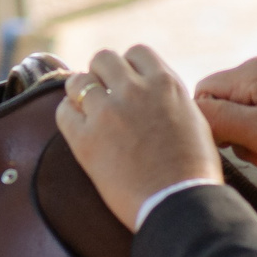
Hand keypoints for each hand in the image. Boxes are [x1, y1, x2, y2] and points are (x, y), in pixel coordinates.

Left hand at [54, 46, 221, 229]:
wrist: (179, 203)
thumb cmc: (193, 171)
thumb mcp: (193, 120)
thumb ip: (170, 99)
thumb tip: (153, 92)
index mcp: (165, 84)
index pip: (136, 53)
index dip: (128, 67)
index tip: (127, 83)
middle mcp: (135, 90)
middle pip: (103, 58)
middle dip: (101, 74)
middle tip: (103, 94)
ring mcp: (107, 112)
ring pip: (78, 81)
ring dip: (81, 93)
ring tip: (88, 111)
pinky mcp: (85, 139)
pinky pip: (63, 112)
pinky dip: (68, 116)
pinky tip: (78, 129)